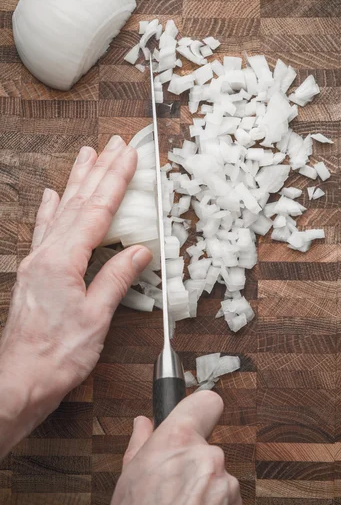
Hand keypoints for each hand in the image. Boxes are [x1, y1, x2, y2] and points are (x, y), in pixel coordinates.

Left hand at [0, 135, 151, 431]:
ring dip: (75, 181)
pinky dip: (49, 208)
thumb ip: (117, 278)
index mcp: (62, 260)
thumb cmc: (57, 355)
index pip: (97, 211)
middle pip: (77, 202)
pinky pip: (43, 229)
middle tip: (112, 143)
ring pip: (60, 210)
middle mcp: (46, 253)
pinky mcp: (33, 271)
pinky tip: (50, 195)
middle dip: (98, 170)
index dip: (116, 180)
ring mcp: (37, 260)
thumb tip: (138, 251)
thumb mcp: (96, 317)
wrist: (19, 380)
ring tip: (86, 155)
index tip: (129, 155)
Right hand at [111, 391, 241, 504]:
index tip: (197, 418)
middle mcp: (208, 456)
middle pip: (209, 448)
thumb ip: (141, 443)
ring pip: (220, 478)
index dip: (201, 409)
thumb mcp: (129, 479)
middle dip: (196, 465)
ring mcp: (226, 484)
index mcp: (179, 439)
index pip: (207, 401)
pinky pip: (228, 500)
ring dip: (207, 491)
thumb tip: (142, 423)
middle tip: (173, 487)